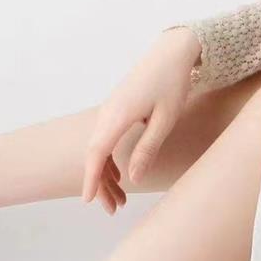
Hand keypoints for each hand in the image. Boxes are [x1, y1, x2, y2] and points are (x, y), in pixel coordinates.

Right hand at [82, 27, 201, 208]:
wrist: (171, 50)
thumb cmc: (172, 82)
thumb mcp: (165, 119)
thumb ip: (147, 149)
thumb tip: (133, 179)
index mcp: (117, 116)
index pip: (96, 153)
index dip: (91, 178)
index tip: (88, 200)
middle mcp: (107, 114)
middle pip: (95, 156)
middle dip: (101, 185)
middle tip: (112, 210)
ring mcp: (109, 111)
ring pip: (99, 150)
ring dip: (106, 176)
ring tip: (119, 200)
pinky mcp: (115, 110)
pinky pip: (105, 141)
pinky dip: (109, 161)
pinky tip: (120, 176)